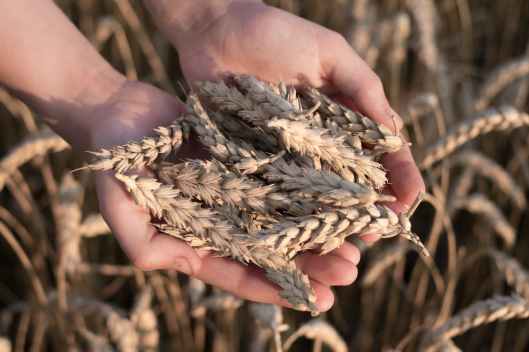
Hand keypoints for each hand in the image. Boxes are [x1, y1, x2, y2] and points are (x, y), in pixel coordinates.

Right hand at [89, 80, 360, 310]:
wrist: (122, 114)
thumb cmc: (116, 162)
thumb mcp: (120, 208)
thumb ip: (143, 243)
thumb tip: (176, 265)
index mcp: (197, 242)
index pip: (243, 272)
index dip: (279, 289)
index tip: (319, 299)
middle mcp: (222, 222)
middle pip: (274, 249)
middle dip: (312, 263)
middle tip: (350, 270)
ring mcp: (236, 192)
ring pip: (284, 217)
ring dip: (318, 231)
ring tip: (355, 242)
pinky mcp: (244, 163)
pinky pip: (280, 180)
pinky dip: (306, 190)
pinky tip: (335, 196)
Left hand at [170, 1, 424, 212]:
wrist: (215, 32)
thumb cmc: (277, 34)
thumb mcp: (330, 54)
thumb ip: (363, 88)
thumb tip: (396, 133)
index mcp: (342, 116)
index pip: (378, 150)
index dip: (397, 175)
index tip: (409, 199)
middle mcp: (318, 140)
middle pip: (350, 181)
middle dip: (368, 208)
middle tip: (379, 233)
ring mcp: (286, 153)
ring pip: (315, 194)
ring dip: (332, 219)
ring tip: (346, 243)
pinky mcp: (252, 160)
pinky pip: (274, 190)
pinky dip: (288, 212)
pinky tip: (299, 232)